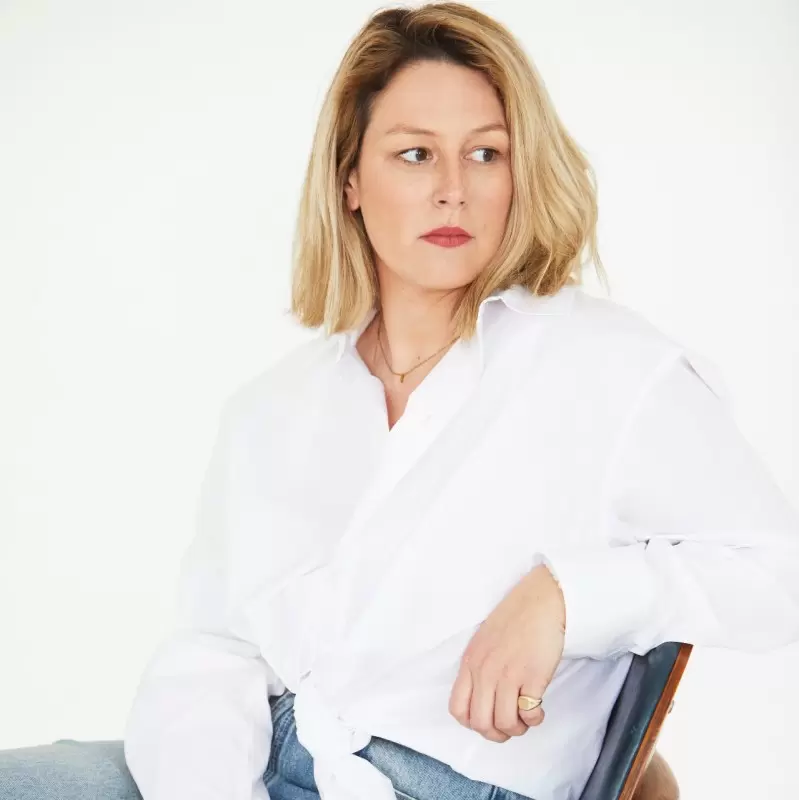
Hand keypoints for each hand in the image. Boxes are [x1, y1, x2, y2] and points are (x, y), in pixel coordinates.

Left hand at [448, 564, 565, 741]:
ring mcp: (508, 674)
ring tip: (526, 716)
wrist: (542, 600)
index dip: (473, 722)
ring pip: (505, 724)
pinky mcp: (532, 676)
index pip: (458, 709)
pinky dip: (535, 719)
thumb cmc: (516, 618)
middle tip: (511, 723)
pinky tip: (538, 708)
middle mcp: (485, 670)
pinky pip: (529, 715)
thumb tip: (482, 699)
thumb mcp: (484, 641)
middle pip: (481, 723)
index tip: (488, 718)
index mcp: (471, 662)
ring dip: (518, 728)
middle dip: (497, 733)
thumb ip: (479, 667)